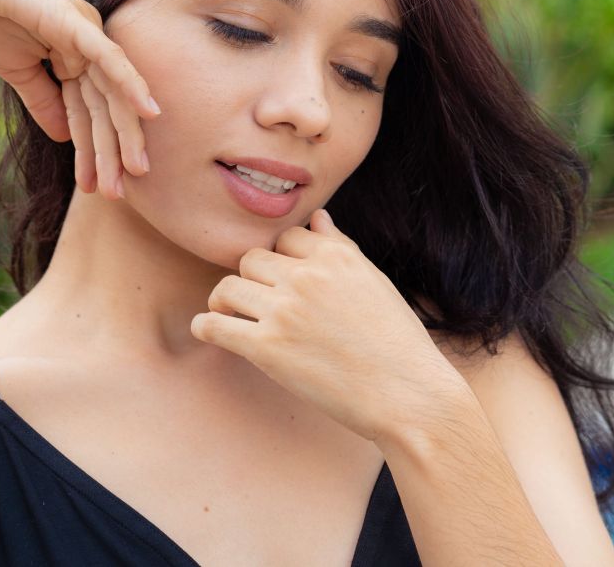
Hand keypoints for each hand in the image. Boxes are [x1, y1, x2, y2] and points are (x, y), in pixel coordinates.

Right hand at [0, 0, 159, 198]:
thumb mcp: (16, 70)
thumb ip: (44, 100)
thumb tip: (62, 136)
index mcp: (75, 55)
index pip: (88, 112)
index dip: (91, 151)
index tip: (96, 189)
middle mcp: (90, 44)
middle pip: (106, 106)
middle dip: (113, 151)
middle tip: (122, 194)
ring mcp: (86, 32)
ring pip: (111, 91)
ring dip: (123, 132)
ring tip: (136, 172)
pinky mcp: (76, 24)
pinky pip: (110, 58)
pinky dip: (130, 84)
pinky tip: (150, 112)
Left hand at [191, 209, 464, 446]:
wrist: (408, 396)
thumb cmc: (396, 342)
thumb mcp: (373, 282)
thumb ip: (340, 246)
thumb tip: (317, 217)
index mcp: (334, 256)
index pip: (286, 236)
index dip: (281, 256)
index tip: (280, 278)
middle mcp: (306, 276)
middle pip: (252, 259)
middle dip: (252, 278)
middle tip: (255, 300)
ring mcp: (284, 311)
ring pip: (229, 287)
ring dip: (224, 300)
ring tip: (226, 312)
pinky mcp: (267, 348)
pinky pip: (217, 326)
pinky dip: (206, 325)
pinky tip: (206, 328)